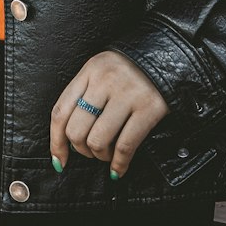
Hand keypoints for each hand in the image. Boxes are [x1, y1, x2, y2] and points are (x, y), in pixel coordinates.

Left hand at [50, 49, 168, 179]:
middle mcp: (105, 80)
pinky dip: (119, 164)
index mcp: (90, 70)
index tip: (59, 159)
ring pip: (98, 140)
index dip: (56, 141)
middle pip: (77, 129)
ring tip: (107, 154)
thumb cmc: (131, 69)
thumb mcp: (102, 71)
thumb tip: (68, 139)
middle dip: (81, 149)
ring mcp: (128, 93)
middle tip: (91, 151)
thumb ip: (85, 95)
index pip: (61, 110)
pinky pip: (125, 146)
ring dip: (101, 156)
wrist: (169, 56)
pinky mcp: (149, 108)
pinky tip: (119, 169)